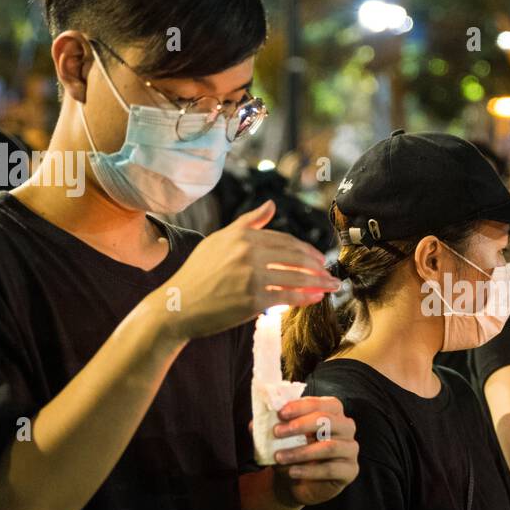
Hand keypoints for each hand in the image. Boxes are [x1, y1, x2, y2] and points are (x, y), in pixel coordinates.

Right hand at [150, 201, 339, 342]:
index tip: (319, 258)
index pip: (285, 240)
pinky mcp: (253, 300)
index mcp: (242, 235)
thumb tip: (271, 204)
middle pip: (295, 256)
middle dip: (318, 265)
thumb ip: (248, 223)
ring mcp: (251, 276)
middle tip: (330, 272)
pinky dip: (306, 297)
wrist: (178, 305)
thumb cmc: (199, 273)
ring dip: (319, 282)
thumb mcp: (220, 240)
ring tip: (331, 286)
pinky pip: (288, 297)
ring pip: (296, 277)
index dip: (306, 250)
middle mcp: (248, 252)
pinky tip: (316, 298)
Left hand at [267, 396, 358, 506]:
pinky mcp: (350, 470)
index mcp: (333, 412)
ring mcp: (351, 449)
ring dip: (301, 451)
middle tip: (277, 432)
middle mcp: (346, 428)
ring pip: (329, 447)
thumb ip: (269, 427)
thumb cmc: (291, 452)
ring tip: (279, 457)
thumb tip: (255, 423)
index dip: (302, 406)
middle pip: (329, 421)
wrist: (295, 481)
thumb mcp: (279, 438)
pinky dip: (309, 471)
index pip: (323, 404)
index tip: (280, 413)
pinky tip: (292, 472)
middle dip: (301, 425)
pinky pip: (331, 469)